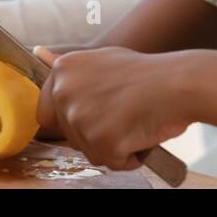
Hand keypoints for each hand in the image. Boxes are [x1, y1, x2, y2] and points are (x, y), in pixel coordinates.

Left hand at [35, 46, 192, 170]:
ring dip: (113, 145)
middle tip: (121, 114)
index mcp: (63, 71)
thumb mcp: (102, 58)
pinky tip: (140, 133)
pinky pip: (111, 162)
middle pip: (70, 136)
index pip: (47, 114)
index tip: (94, 114)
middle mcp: (65, 92)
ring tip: (133, 121)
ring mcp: (81, 118)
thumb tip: (39, 54)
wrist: (177, 84)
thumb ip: (72, 68)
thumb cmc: (145, 73)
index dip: (72, 120)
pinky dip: (128, 156)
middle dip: (95, 133)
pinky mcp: (101, 141)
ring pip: (90, 151)